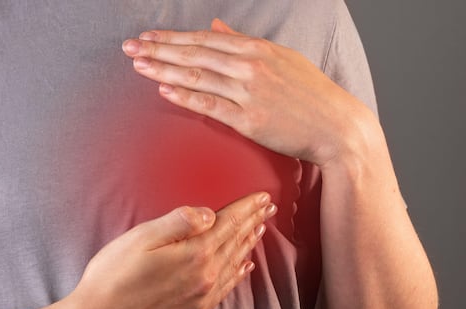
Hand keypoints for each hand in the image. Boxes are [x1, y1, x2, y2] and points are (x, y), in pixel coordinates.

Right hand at [67, 192, 276, 308]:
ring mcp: (200, 299)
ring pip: (233, 266)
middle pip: (234, 244)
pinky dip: (238, 275)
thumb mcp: (140, 239)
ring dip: (248, 245)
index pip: (227, 224)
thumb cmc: (112, 277)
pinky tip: (244, 268)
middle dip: (253, 223)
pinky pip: (225, 290)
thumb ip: (177, 223)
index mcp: (193, 254)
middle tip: (269, 207)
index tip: (262, 196)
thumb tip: (209, 214)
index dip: (245, 208)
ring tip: (260, 230)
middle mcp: (204, 278)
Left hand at [121, 19, 372, 167]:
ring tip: (139, 66)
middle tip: (130, 48)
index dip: (173, 37)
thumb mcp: (281, 58)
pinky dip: (186, 96)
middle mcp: (251, 66)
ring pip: (198, 76)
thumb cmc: (309, 94)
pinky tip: (164, 90)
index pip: (205, 39)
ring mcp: (249, 92)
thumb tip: (216, 26)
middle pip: (195, 53)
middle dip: (159, 49)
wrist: (336, 126)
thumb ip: (244, 43)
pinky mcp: (250, 119)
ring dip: (164, 69)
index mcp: (257, 49)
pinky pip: (211, 105)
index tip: (148, 37)